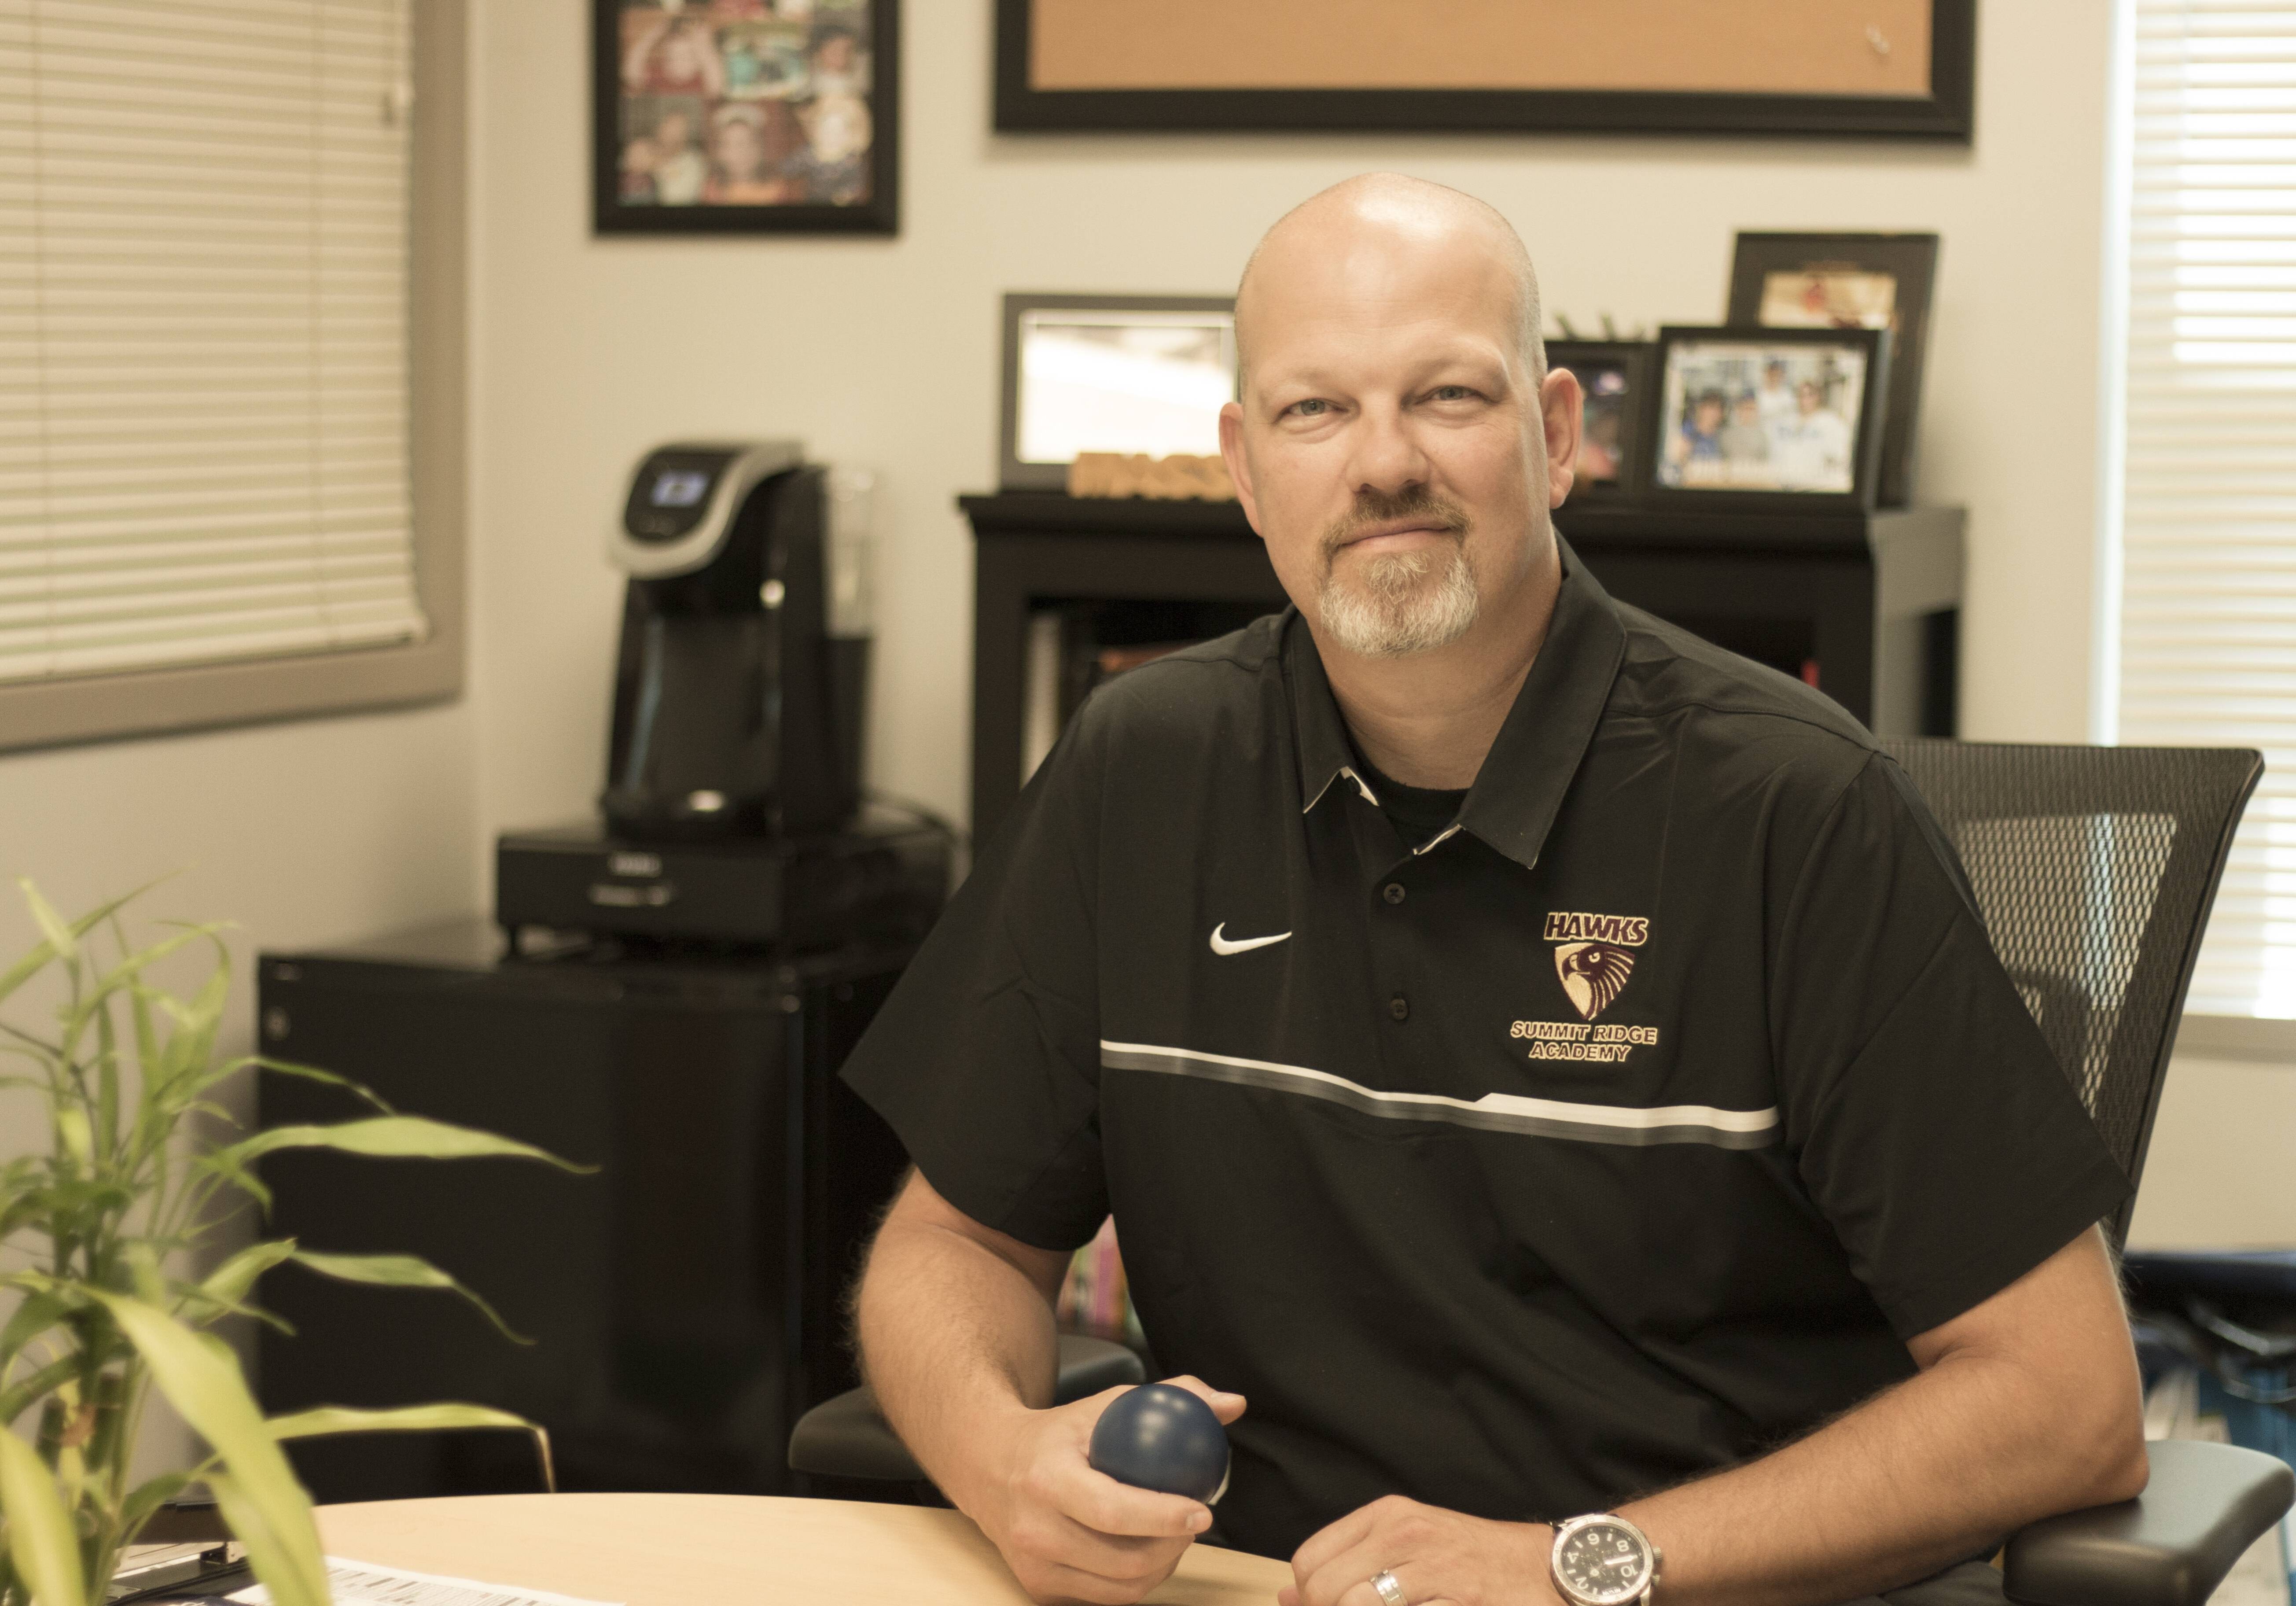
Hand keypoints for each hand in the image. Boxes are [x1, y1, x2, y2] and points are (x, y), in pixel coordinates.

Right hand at [958, 1374, 1246, 1604]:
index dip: (1163, 1517)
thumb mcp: (1105, 1405)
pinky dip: (1134, 1581)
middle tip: (1194, 1523)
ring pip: (1120, 1589)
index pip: (1113, 1511)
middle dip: (1173, 1548)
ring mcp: (1034, 1566)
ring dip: (1160, 1568)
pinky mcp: (1037, 1588)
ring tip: (1174, 1537)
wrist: (988, 1465)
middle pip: (1122, 1562)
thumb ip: (1171, 1398)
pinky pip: (1103, 1597)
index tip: (1202, 1511)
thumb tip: (1232, 1404)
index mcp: (1047, 1479)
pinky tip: (1144, 1552)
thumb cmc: (1056, 1435)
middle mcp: (1034, 1529)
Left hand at [1282, 1495, 1555, 1605]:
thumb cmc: (1468, 1559)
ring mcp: (1435, 1570)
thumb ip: (1346, 1564)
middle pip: (1326, 1591)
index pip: (1310, 1560)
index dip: (1308, 1597)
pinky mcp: (1460, 1602)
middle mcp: (1406, 1535)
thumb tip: (1285, 1598)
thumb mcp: (1404, 1544)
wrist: (1543, 1569)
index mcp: (1387, 1516)